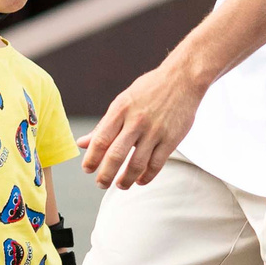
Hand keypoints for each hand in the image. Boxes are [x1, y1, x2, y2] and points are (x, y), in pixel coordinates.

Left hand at [82, 57, 207, 189]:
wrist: (183, 79)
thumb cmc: (149, 90)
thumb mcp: (123, 102)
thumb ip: (104, 125)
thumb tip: (82, 143)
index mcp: (120, 109)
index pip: (101, 140)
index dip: (91, 158)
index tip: (87, 169)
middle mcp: (136, 121)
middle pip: (116, 155)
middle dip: (105, 175)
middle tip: (101, 183)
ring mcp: (155, 131)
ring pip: (137, 164)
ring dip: (126, 180)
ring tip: (120, 185)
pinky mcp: (171, 139)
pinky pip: (156, 164)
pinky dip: (147, 176)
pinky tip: (140, 180)